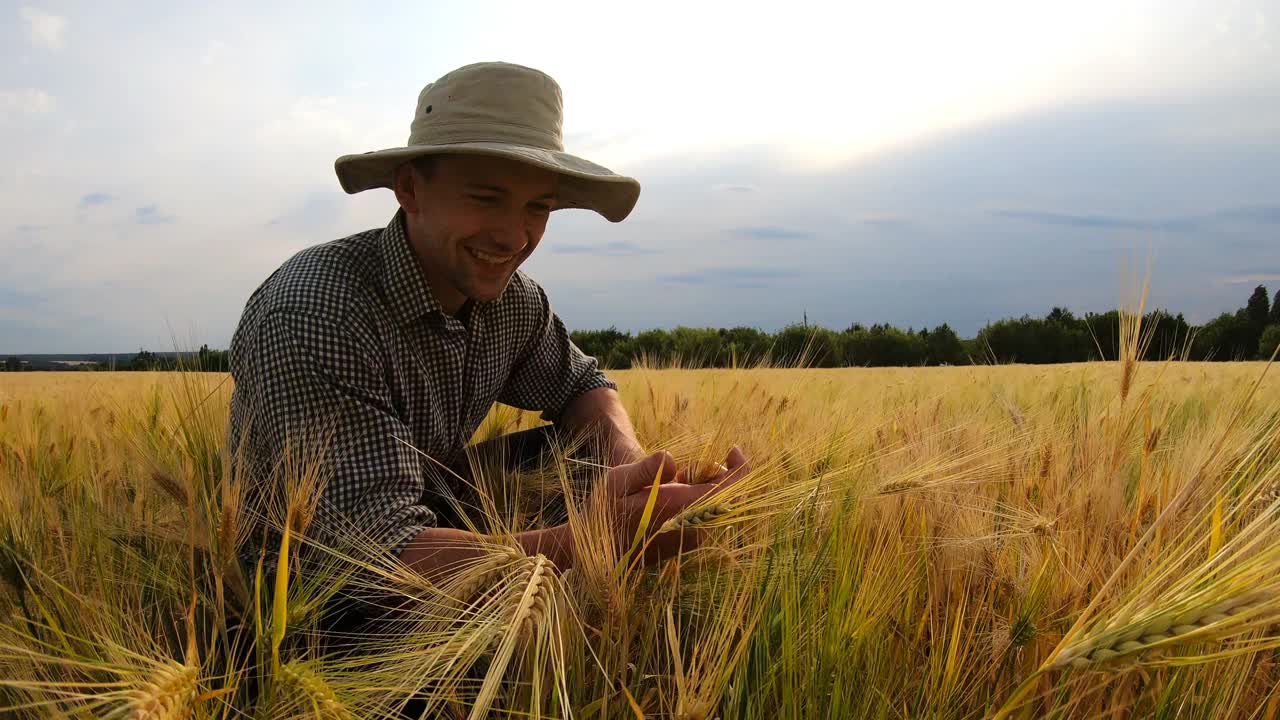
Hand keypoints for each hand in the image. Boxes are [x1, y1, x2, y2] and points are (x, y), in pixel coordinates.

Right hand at [593, 447, 751, 564]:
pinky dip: (695, 500)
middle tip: (684, 469)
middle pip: (728, 494)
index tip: (731, 449)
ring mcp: (694, 536)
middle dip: (714, 474)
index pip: (732, 488)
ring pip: (716, 504)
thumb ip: (646, 469)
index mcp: (683, 507)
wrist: (599, 553)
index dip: (740, 466)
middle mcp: (695, 526)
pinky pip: (705, 515)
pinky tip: (669, 498)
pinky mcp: (689, 542)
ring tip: (670, 484)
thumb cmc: (606, 514)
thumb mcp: (617, 481)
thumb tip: (672, 459)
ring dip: (702, 487)